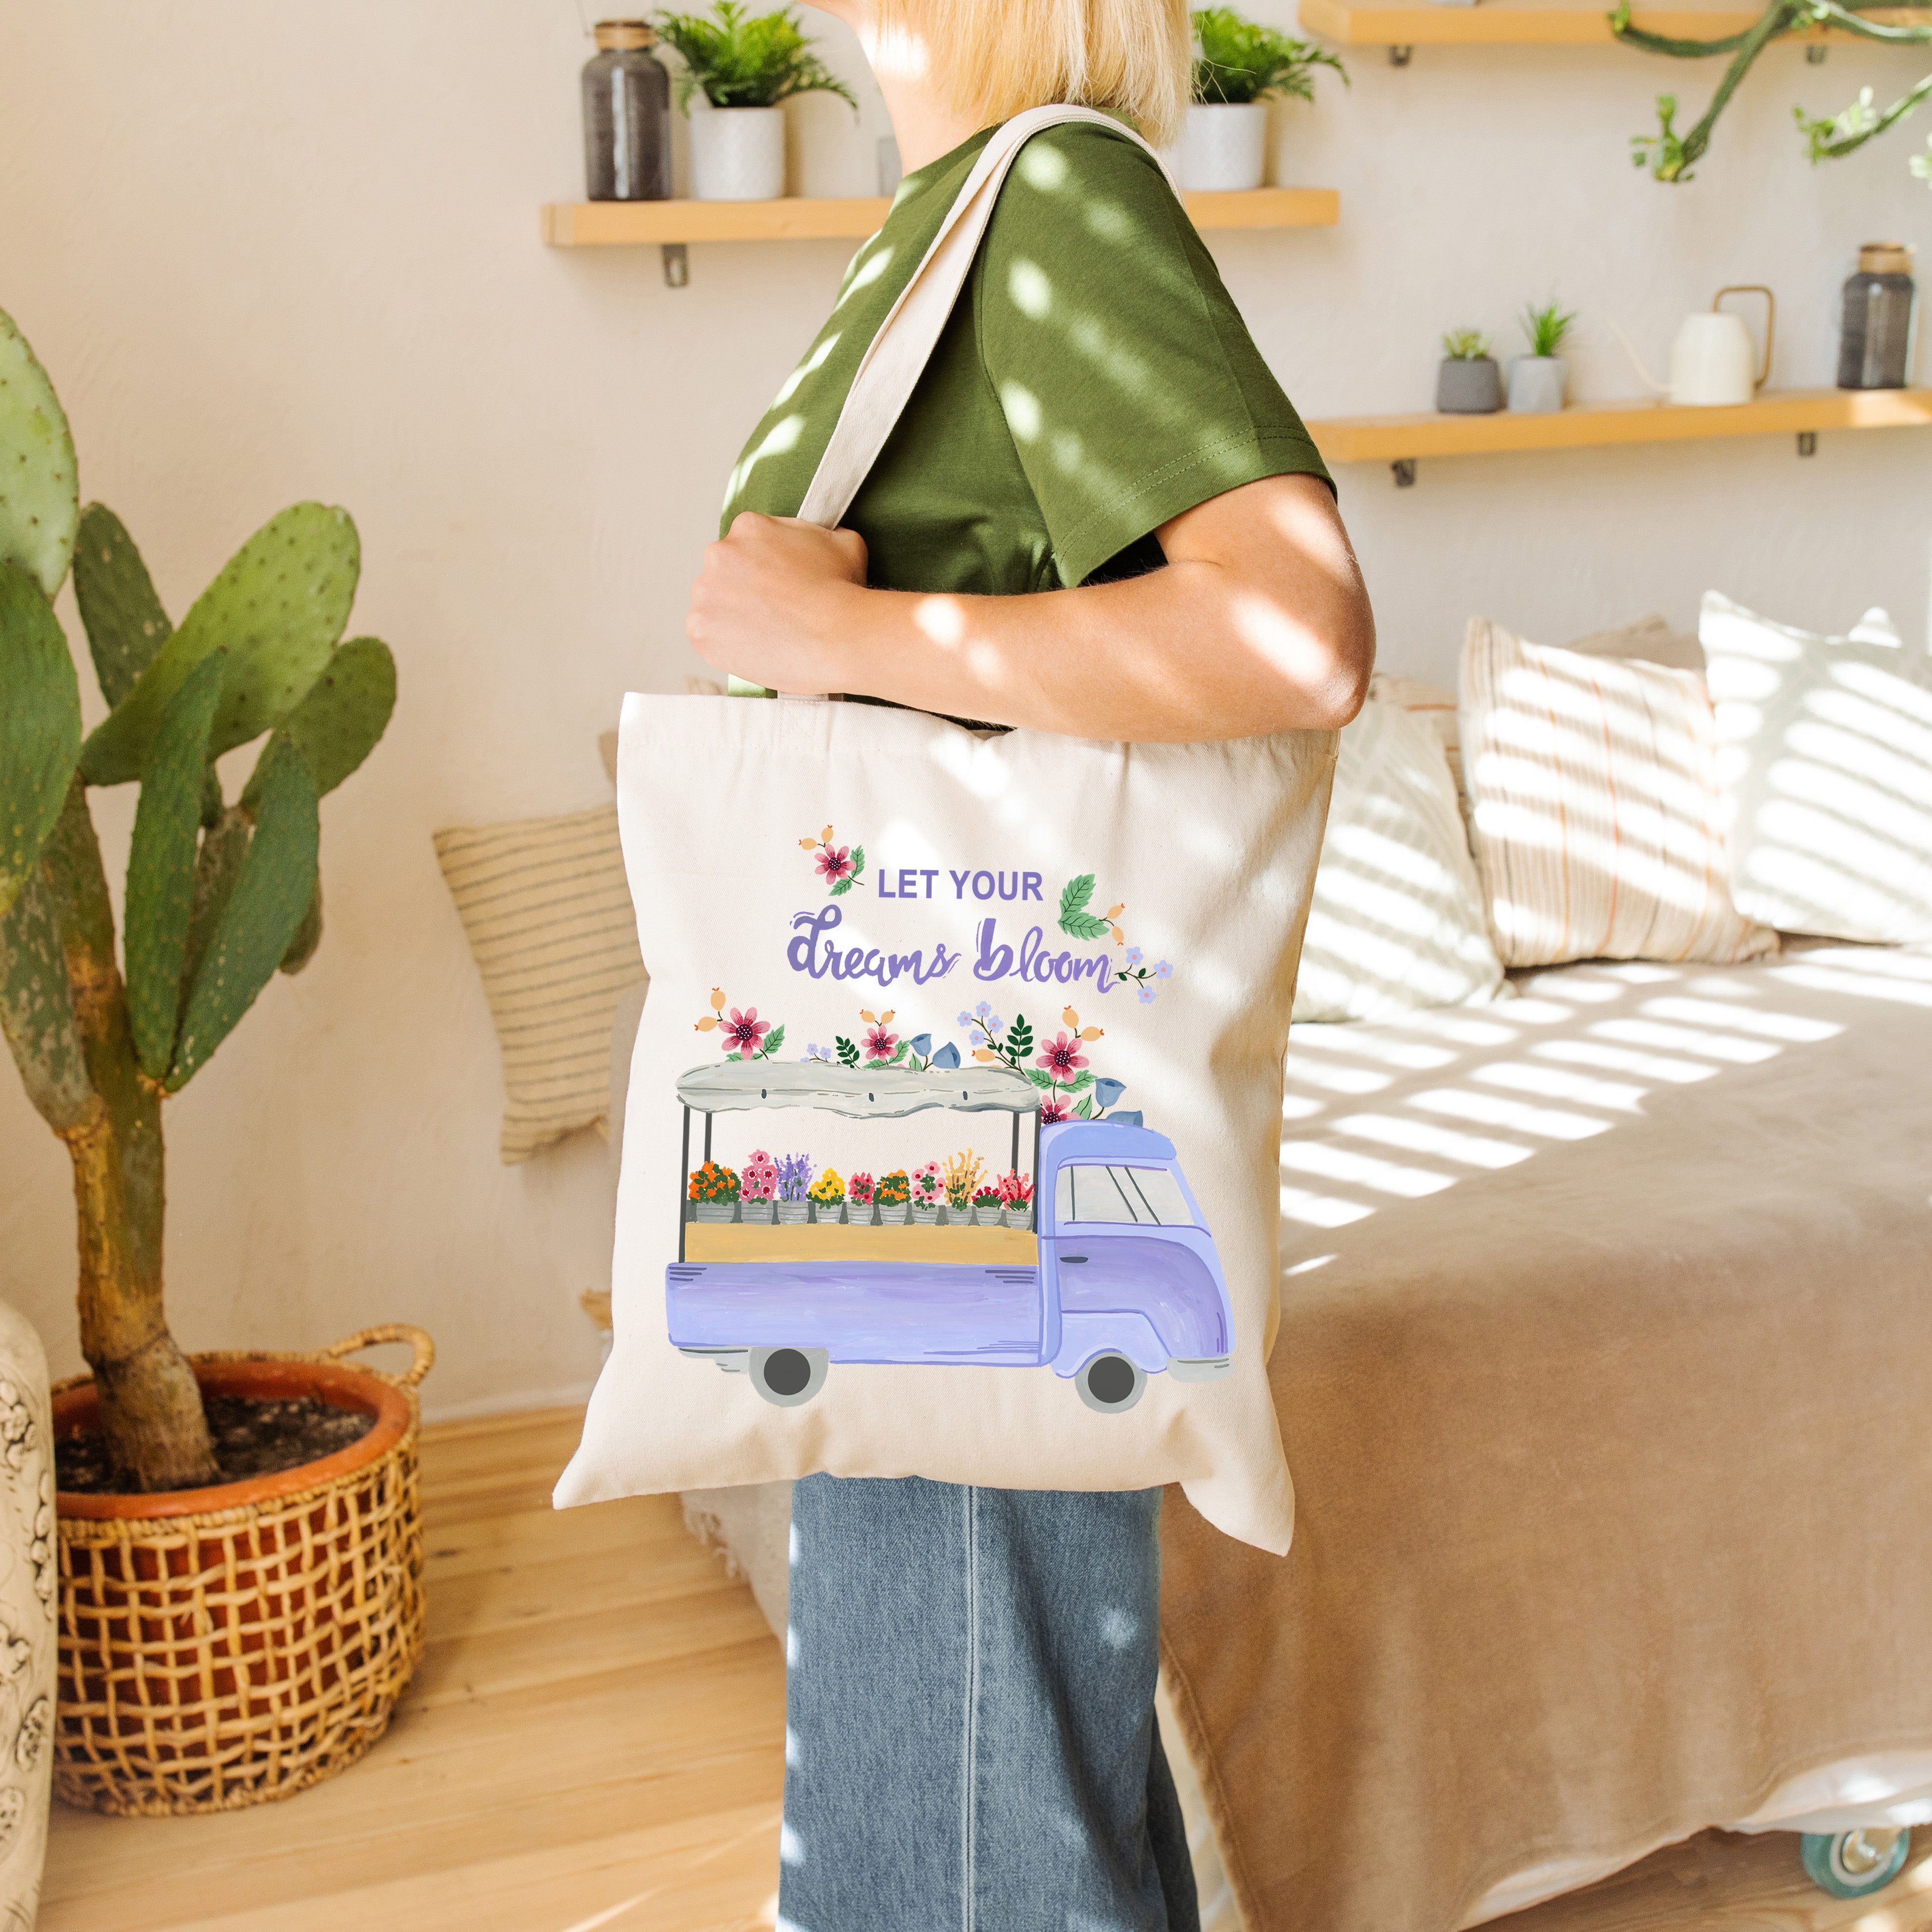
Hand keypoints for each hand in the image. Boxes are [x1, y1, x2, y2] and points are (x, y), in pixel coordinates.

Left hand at [687, 513, 868, 692]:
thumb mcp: (842, 542)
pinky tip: (755, 648)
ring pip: (713, 605)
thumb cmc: (843, 592)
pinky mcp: (699, 633)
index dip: (765, 567)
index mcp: (748, 527)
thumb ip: (818, 534)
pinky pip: (707, 637)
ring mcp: (705, 595)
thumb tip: (817, 539)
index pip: (747, 545)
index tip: (779, 586)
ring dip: (732, 616)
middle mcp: (718, 554)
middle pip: (724, 573)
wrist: (838, 639)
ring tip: (767, 634)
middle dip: (745, 590)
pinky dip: (726, 644)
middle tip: (773, 612)